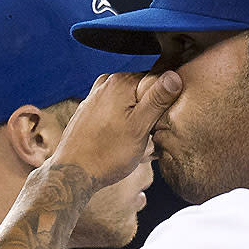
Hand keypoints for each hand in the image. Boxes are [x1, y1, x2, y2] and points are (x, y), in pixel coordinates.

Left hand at [51, 71, 181, 189]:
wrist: (73, 173)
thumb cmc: (107, 154)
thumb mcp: (140, 127)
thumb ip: (158, 99)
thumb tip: (174, 75)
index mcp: (121, 82)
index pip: (157, 81)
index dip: (164, 103)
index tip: (159, 123)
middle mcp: (106, 84)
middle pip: (142, 92)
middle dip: (150, 112)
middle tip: (149, 136)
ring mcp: (96, 97)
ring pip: (130, 104)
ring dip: (137, 120)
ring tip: (133, 142)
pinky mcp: (90, 111)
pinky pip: (116, 112)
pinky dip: (123, 124)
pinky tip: (120, 143)